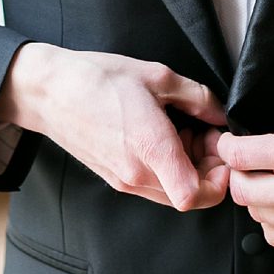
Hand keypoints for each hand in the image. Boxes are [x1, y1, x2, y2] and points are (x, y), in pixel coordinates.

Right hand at [0, 42, 228, 210]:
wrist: (50, 92)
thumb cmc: (99, 80)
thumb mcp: (159, 77)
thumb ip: (198, 98)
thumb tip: (221, 114)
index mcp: (151, 149)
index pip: (194, 196)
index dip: (219, 181)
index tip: (223, 153)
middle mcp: (137, 174)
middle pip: (190, 196)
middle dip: (209, 169)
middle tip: (208, 134)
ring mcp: (123, 180)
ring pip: (172, 191)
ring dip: (190, 168)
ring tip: (185, 130)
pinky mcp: (115, 178)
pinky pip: (153, 184)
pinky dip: (169, 167)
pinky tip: (166, 134)